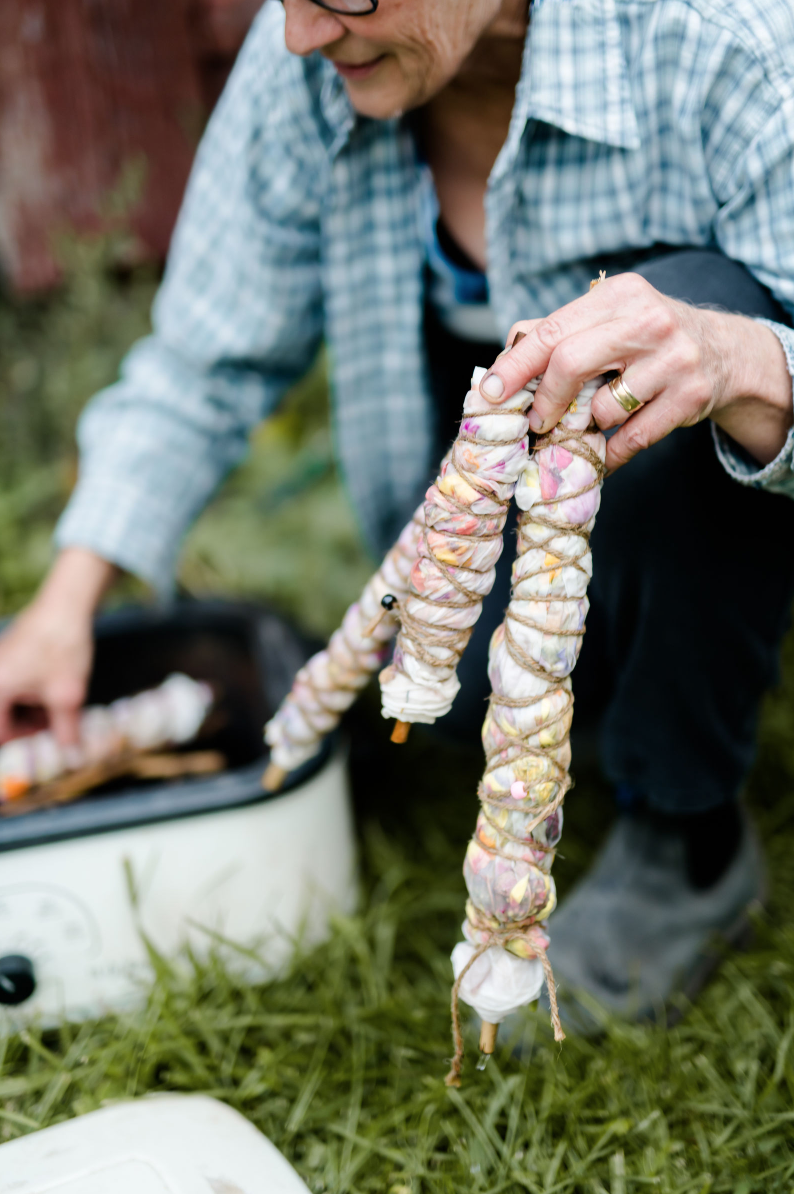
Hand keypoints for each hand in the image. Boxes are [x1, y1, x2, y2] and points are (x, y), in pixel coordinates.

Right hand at [0, 549, 116, 745]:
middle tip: (59, 726)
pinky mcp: (8, 658)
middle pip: (4, 720)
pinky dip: (32, 695)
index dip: (25, 744)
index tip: (47, 746)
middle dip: (31, 727)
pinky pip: (14, 687)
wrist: (66, 604)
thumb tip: (71, 757)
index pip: (1, 735)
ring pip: (10, 704)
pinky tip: (54, 691)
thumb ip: (66, 731)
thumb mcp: (67, 695)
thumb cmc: (62, 646)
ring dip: (33, 712)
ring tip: (60, 707)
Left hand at [479, 273, 792, 470]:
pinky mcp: (690, 397)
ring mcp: (674, 360)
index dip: (515, 366)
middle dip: (544, 400)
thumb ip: (559, 330)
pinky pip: (631, 439)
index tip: (489, 392)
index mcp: (619, 296)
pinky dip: (610, 452)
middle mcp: (648, 322)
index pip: (552, 332)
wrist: (725, 353)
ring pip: (602, 408)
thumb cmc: (648, 338)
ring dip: (587, 425)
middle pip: (570, 363)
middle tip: (535, 422)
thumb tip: (506, 355)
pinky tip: (604, 450)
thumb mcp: (610, 317)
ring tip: (591, 420)